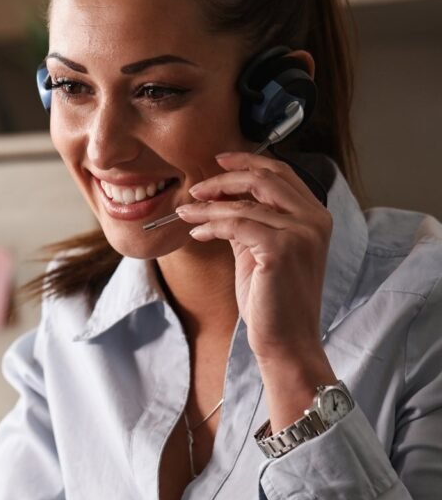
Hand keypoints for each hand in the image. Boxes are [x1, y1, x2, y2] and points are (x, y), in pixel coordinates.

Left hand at [175, 152, 332, 361]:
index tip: (218, 160)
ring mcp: (302, 233)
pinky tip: (196, 234)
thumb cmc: (272, 299)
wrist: (286, 339)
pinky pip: (236, 225)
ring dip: (207, 206)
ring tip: (184, 214)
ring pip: (244, 203)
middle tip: (196, 188)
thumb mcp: (260, 250)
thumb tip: (218, 198)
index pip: (280, 174)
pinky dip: (210, 225)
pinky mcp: (282, 249)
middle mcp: (314, 220)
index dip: (247, 162)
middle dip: (224, 178)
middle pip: (264, 178)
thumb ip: (249, 221)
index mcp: (315, 216)